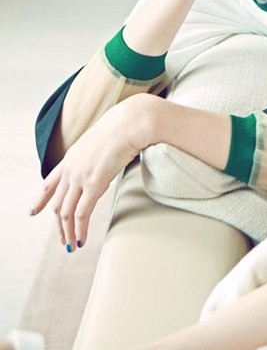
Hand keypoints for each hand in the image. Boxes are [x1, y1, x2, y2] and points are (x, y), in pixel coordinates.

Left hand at [30, 95, 154, 251]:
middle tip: (63, 239)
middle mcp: (70, 169)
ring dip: (68, 232)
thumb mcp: (103, 142)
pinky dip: (79, 229)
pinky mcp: (93, 184)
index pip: (48, 183)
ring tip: (72, 245)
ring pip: (65, 212)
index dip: (39, 200)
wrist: (131, 122)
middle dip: (59, 224)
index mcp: (71, 158)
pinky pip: (81, 213)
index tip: (32, 211)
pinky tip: (82, 239)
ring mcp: (80, 177)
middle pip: (57, 203)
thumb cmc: (125, 128)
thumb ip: (98, 156)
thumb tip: (105, 165)